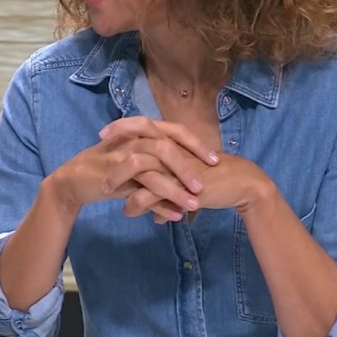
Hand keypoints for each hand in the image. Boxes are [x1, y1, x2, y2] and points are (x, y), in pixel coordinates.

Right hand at [49, 117, 217, 221]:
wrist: (75, 179)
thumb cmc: (111, 167)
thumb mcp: (137, 159)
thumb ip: (160, 161)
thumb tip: (189, 173)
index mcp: (142, 131)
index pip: (174, 130)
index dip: (195, 144)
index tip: (216, 159)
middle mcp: (133, 139)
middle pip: (165, 147)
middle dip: (187, 167)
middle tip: (204, 184)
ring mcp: (122, 157)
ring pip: (154, 170)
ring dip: (175, 189)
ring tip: (194, 205)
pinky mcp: (113, 177)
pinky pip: (140, 191)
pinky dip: (159, 205)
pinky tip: (174, 217)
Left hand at [100, 118, 273, 221]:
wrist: (240, 184)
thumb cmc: (215, 178)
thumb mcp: (188, 178)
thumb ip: (168, 189)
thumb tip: (155, 211)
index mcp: (173, 139)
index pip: (143, 124)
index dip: (122, 126)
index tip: (104, 133)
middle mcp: (173, 147)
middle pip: (137, 137)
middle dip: (114, 144)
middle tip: (96, 151)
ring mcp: (175, 165)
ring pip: (138, 166)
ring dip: (118, 179)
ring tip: (105, 193)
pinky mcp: (180, 185)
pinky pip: (150, 194)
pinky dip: (136, 204)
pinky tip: (128, 212)